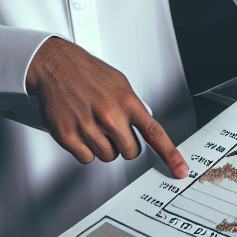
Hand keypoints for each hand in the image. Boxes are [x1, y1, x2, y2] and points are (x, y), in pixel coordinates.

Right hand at [26, 36, 187, 177]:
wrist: (56, 65)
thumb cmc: (87, 73)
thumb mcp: (120, 83)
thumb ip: (133, 107)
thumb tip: (144, 125)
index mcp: (126, 101)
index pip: (155, 133)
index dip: (170, 155)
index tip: (180, 170)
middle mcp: (110, 115)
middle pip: (130, 152)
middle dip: (124, 144)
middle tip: (113, 128)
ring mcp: (89, 127)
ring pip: (108, 156)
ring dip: (103, 146)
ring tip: (94, 124)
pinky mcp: (69, 136)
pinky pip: (87, 158)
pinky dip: (85, 149)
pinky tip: (81, 130)